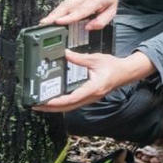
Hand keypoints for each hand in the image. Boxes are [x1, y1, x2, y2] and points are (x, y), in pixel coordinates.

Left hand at [31, 50, 151, 112]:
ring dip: (56, 107)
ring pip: (70, 107)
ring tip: (41, 104)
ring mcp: (90, 98)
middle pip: (67, 107)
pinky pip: (74, 103)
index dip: (56, 102)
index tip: (44, 102)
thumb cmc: (114, 67)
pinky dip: (63, 103)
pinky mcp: (89, 97)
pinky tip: (55, 100)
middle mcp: (90, 97)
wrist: (126, 73)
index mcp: (92, 88)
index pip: (71, 99)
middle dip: (51, 108)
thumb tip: (64, 53)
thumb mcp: (95, 59)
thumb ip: (78, 58)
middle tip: (36, 105)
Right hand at [39, 0, 117, 28]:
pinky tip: (49, 18)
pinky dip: (55, 11)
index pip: (81, 10)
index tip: (59, 21)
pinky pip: (63, 4)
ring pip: (63, 5)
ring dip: (52, 14)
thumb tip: (88, 28)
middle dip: (55, 15)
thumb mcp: (112, 9)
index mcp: (95, 0)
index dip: (69, 17)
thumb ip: (102, 20)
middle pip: (68, 6)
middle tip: (44, 23)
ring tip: (43, 22)